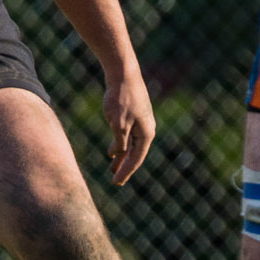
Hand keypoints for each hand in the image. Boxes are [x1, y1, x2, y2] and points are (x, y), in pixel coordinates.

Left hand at [103, 69, 155, 184]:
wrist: (124, 74)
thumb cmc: (121, 100)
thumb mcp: (118, 125)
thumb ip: (120, 142)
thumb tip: (121, 154)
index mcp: (146, 134)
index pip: (136, 159)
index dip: (126, 172)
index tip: (116, 184)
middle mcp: (147, 129)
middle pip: (136, 154)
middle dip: (125, 167)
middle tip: (116, 182)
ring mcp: (141, 122)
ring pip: (131, 144)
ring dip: (122, 157)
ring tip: (112, 168)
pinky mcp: (134, 114)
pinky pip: (128, 135)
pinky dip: (121, 145)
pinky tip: (113, 150)